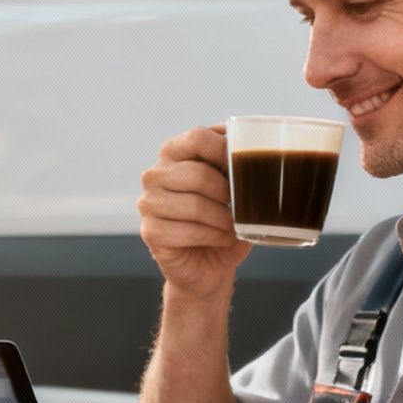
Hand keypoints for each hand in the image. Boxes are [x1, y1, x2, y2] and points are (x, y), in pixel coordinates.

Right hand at [137, 126, 250, 301]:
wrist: (208, 266)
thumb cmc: (223, 221)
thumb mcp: (233, 188)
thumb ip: (236, 164)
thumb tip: (253, 144)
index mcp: (174, 153)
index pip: (197, 137)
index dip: (225, 150)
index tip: (246, 166)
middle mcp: (155, 175)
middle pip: (197, 174)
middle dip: (227, 193)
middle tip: (242, 206)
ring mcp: (148, 203)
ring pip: (195, 205)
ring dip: (223, 219)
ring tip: (234, 225)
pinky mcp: (150, 231)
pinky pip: (189, 231)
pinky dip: (215, 237)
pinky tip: (223, 239)